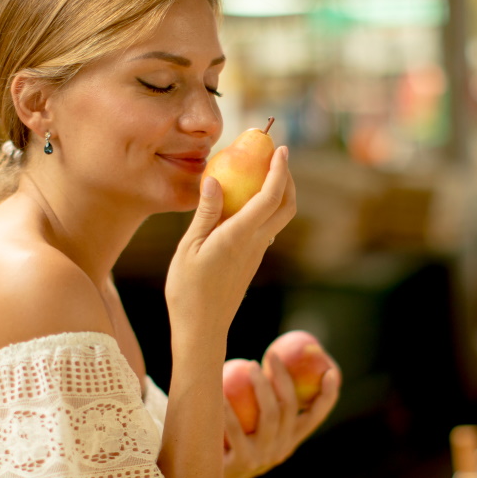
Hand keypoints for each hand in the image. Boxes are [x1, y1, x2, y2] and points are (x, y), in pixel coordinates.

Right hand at [165, 147, 295, 345]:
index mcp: (240, 236)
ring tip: (263, 174)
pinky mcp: (251, 261)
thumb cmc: (188, 290)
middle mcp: (255, 243)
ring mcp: (256, 254)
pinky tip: (248, 203)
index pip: (269, 196)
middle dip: (288, 179)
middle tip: (277, 158)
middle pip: (287, 206)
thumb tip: (214, 179)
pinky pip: (267, 228)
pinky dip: (267, 208)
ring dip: (280, 194)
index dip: (279, 170)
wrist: (202, 328)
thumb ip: (205, 213)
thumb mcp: (189, 248)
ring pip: (280, 218)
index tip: (280, 149)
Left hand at [220, 349, 340, 477]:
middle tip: (272, 355)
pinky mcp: (243, 463)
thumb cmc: (228, 440)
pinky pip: (236, 429)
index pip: (316, 416)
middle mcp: (282, 450)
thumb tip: (269, 360)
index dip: (328, 395)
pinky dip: (229, 407)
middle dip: (285, 377)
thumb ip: (262, 400)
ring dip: (262, 386)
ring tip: (250, 365)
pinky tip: (220, 388)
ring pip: (271, 416)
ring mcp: (264, 458)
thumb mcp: (251, 424)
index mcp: (290, 440)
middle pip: (290, 408)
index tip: (332, 371)